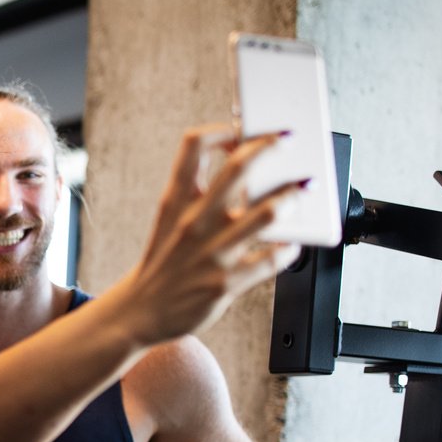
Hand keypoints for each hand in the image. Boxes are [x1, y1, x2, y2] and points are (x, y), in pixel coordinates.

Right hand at [118, 126, 302, 344]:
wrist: (140, 311)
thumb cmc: (162, 262)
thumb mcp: (167, 218)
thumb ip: (195, 188)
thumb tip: (235, 159)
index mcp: (175, 202)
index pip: (193, 146)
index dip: (222, 130)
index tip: (241, 129)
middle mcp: (193, 223)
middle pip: (236, 169)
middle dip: (269, 148)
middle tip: (288, 141)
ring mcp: (210, 253)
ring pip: (264, 214)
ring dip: (290, 198)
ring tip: (302, 191)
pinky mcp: (225, 283)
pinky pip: (270, 260)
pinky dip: (288, 249)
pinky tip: (291, 244)